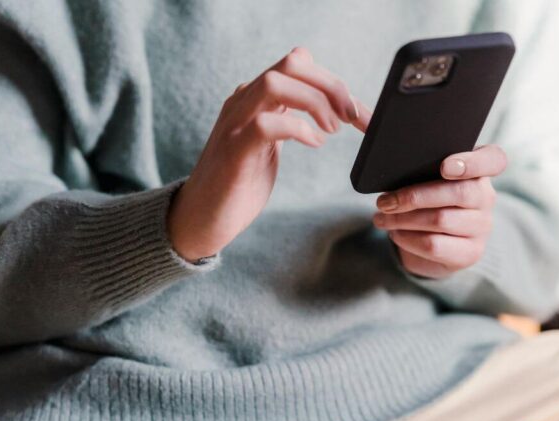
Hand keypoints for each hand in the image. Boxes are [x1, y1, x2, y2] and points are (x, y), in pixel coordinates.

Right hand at [168, 47, 371, 261]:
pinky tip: (314, 143)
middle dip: (331, 85)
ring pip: (276, 83)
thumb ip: (289, 120)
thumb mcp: (269, 144)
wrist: (200, 219)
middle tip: (352, 117)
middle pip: (291, 63)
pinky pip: (266, 124)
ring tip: (331, 130)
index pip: (298, 64)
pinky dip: (297, 129)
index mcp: (254, 98)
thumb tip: (327, 107)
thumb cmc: (238, 184)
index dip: (334, 82)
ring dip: (315, 102)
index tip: (358, 112)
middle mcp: (243, 102)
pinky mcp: (234, 151)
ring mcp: (235, 124)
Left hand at [373, 145, 507, 278]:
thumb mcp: (417, 173)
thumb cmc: (424, 198)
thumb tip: (359, 116)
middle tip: (383, 201)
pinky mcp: (469, 253)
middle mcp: (486, 197)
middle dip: (414, 195)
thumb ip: (399, 147)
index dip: (473, 162)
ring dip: (403, 219)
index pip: (494, 159)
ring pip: (441, 220)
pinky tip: (395, 233)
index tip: (446, 166)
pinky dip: (407, 238)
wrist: (434, 244)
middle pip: (458, 192)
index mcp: (479, 170)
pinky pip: (435, 245)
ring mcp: (481, 227)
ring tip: (380, 216)